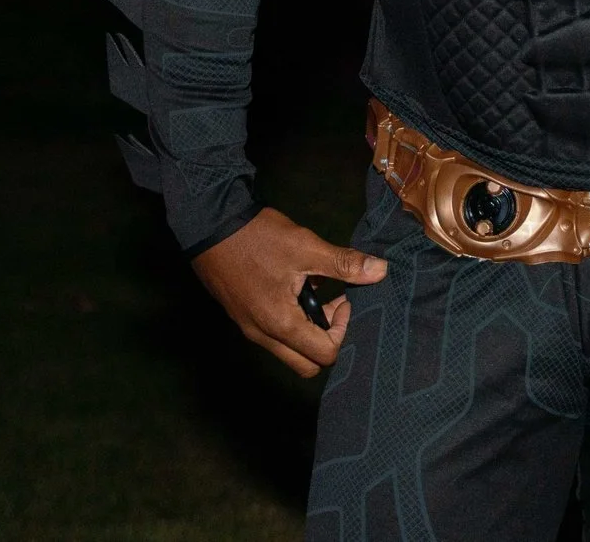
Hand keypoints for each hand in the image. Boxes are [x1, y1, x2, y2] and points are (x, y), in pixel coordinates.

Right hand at [190, 207, 387, 376]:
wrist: (209, 225)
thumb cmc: (258, 238)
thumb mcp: (306, 247)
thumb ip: (344, 264)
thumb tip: (380, 271)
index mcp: (280, 325)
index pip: (324, 355)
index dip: (342, 329)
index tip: (343, 297)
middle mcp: (262, 336)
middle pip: (306, 364)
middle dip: (326, 339)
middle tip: (331, 303)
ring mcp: (249, 329)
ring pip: (288, 350)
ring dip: (308, 329)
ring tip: (313, 290)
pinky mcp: (242, 317)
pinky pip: (273, 335)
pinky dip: (290, 321)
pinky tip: (293, 286)